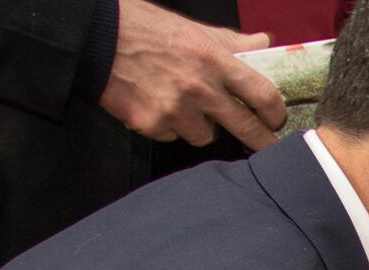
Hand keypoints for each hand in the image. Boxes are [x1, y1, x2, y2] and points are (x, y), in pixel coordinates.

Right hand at [99, 0, 285, 149]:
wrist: (92, 36)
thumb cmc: (143, 27)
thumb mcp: (192, 29)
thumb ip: (231, 42)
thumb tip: (264, 42)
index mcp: (213, 60)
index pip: (263, 95)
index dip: (275, 112)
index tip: (276, 118)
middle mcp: (198, 88)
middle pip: (245, 127)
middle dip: (260, 140)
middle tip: (264, 144)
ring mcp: (175, 109)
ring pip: (206, 136)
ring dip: (201, 126)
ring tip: (184, 104)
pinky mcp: (151, 124)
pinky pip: (173, 136)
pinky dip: (169, 126)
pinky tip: (156, 104)